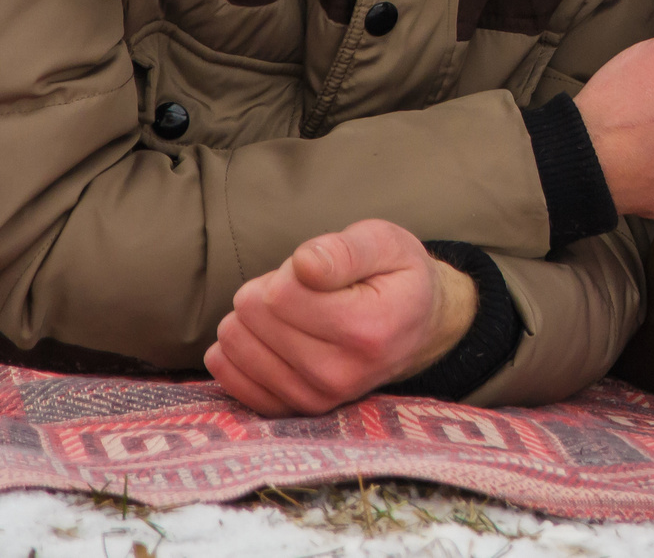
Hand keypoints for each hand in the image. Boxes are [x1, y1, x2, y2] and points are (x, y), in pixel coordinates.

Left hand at [204, 218, 474, 414]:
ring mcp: (316, 398)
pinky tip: (265, 337)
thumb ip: (345, 249)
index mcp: (367, 330)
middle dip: (269, 291)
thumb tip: (303, 263)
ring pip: (236, 346)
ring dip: (254, 320)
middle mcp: (340, 374)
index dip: (289, 270)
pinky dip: (239, 351)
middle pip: (254, 317)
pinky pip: (233, 379)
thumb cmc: (399, 277)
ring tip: (295, 315)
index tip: (317, 272)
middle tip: (307, 291)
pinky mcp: (295, 410)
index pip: (279, 294)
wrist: (420, 329)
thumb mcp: (386, 243)